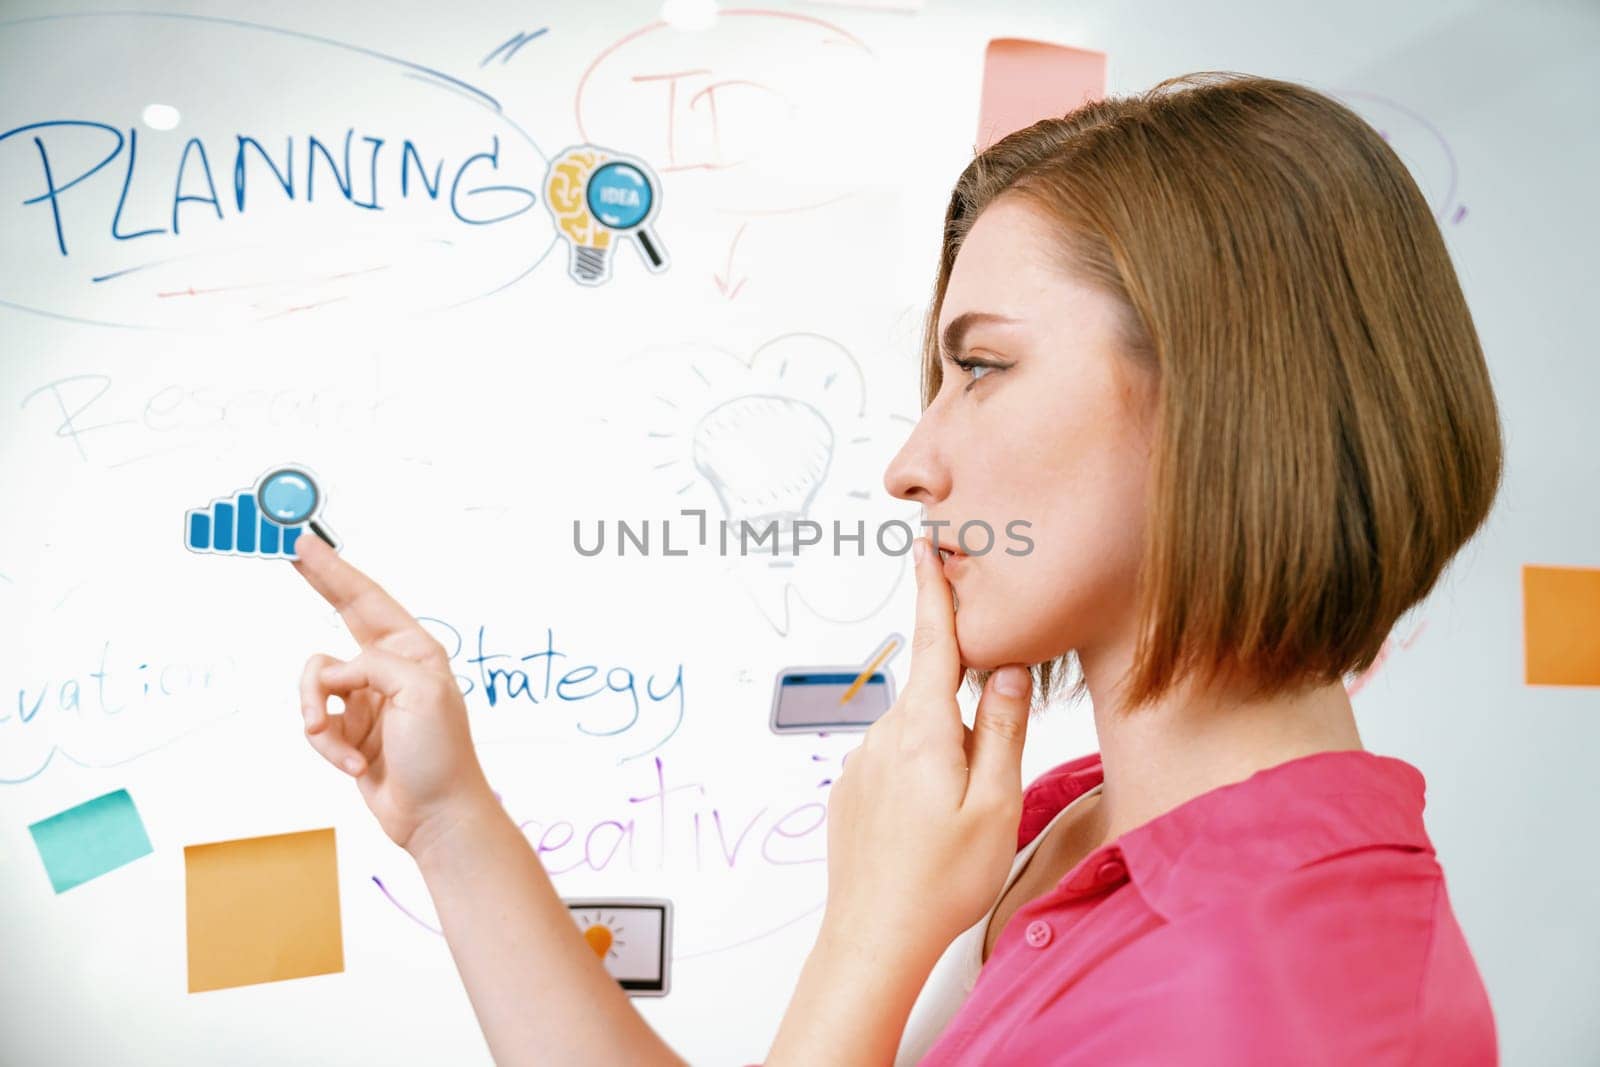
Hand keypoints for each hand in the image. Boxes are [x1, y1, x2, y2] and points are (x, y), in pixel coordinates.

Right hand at [292, 533, 494, 856]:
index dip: (335, 571)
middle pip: (342, 617)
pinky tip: (355, 767)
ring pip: (314, 684)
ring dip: (319, 719)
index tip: (306, 543)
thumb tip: (335, 673)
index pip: (368, 600)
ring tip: (345, 750)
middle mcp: (391, 668)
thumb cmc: (441, 755)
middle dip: (319, 586)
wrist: (435, 817)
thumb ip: (373, 664)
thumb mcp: (419, 694)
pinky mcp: (349, 730)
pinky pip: (315, 722)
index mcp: (415, 651)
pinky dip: (327, 748)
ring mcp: (367, 699)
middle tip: (290, 553)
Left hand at [820, 536, 1034, 958]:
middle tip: (985, 783)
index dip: (933, 593)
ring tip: (957, 825)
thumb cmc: (940, 880)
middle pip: (933, 697)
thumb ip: (1000, 728)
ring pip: (918, 736)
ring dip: (945, 759)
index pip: (931, 643)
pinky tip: (929, 832)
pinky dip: (921, 783)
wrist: (872, 938)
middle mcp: (884, 736)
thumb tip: (1006, 668)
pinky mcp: (851, 791)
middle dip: (965, 716)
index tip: (926, 549)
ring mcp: (862, 764)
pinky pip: (896, 766)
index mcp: (922, 730)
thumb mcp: (994, 803)